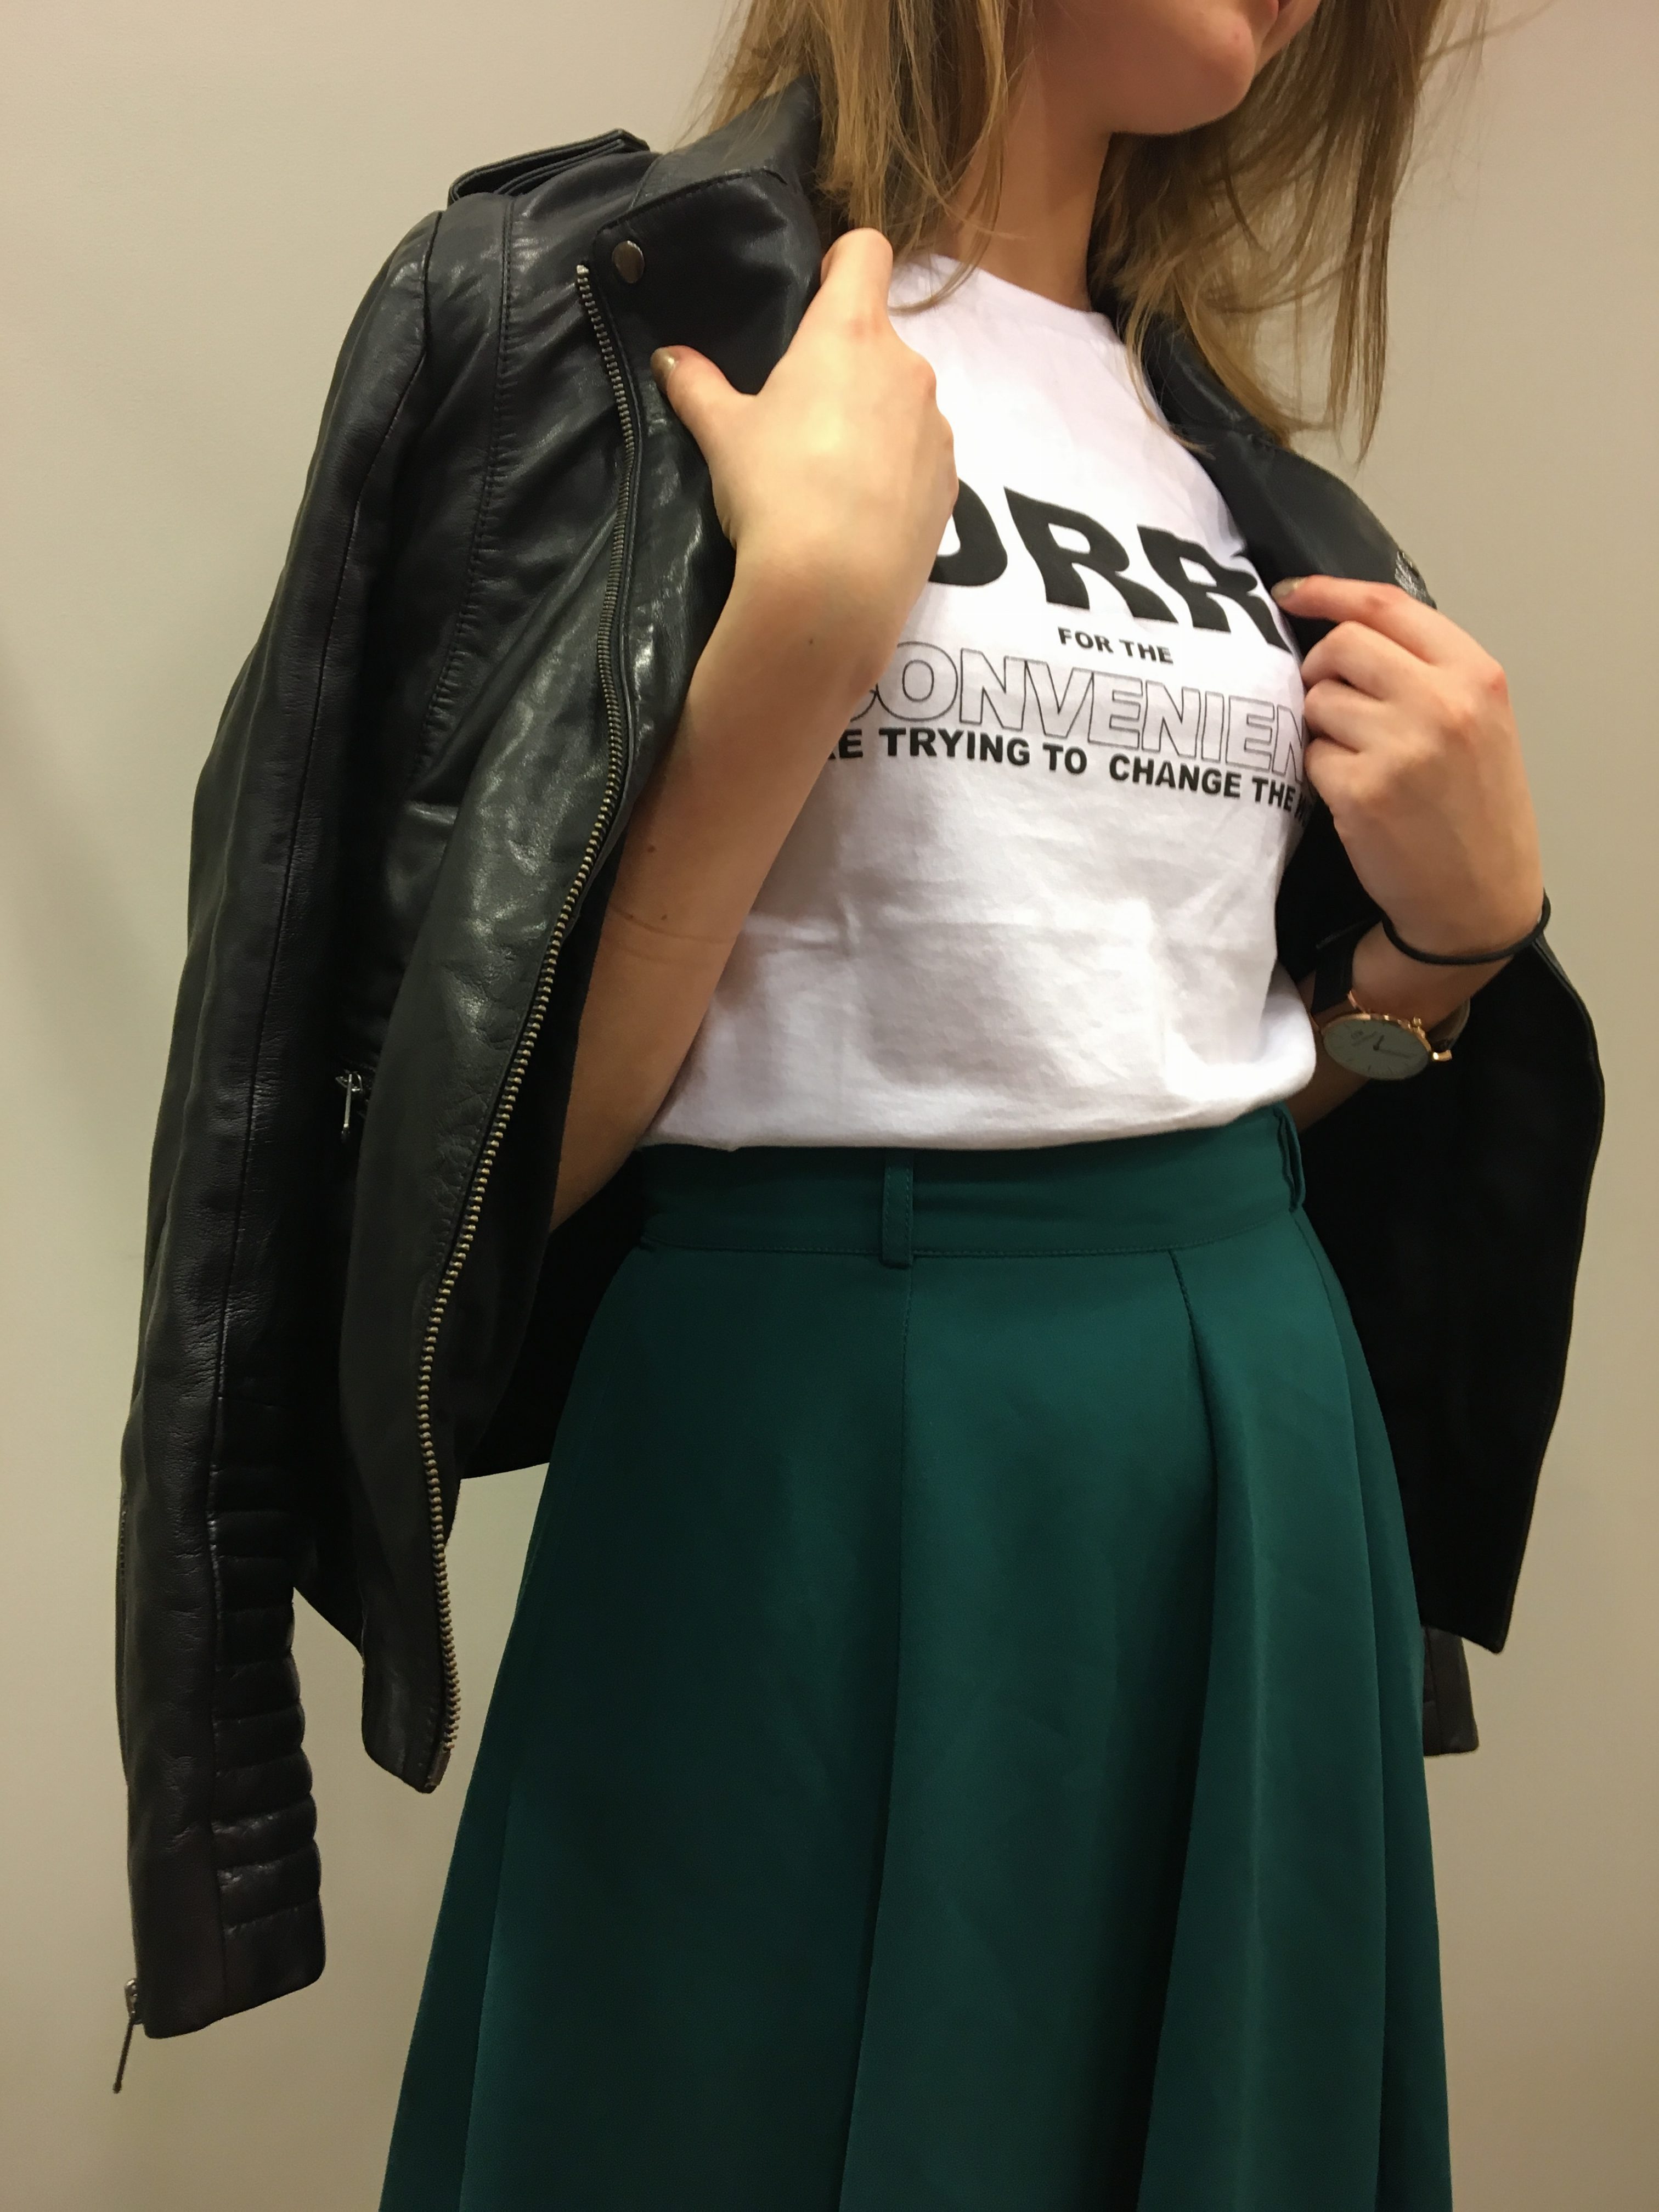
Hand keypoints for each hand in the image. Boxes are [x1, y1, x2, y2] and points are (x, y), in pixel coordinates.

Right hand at [650, 229, 957, 696]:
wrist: (832, 589)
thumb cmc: (774, 490)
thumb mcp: (722, 435)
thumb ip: (698, 387)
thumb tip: (670, 358)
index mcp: (850, 333)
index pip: (866, 251)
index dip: (841, 261)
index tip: (816, 295)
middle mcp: (906, 366)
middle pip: (878, 337)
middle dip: (845, 364)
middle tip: (800, 416)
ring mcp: (935, 426)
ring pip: (901, 401)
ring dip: (873, 420)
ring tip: (830, 476)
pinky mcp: (949, 483)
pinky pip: (920, 457)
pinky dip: (895, 471)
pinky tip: (861, 512)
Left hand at [1273, 575, 1543, 955]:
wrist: (1478, 898)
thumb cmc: (1475, 809)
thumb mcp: (1478, 721)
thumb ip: (1424, 669)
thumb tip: (1343, 630)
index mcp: (1475, 675)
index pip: (1387, 607)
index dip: (1329, 593)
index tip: (1293, 595)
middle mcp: (1442, 702)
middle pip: (1341, 646)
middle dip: (1321, 670)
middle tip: (1329, 703)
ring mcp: (1401, 747)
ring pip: (1318, 702)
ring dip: (1321, 728)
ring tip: (1357, 760)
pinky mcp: (1361, 791)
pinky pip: (1310, 757)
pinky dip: (1319, 773)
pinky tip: (1351, 796)